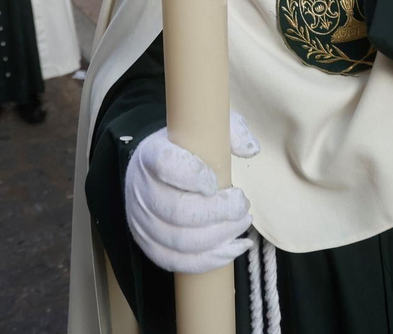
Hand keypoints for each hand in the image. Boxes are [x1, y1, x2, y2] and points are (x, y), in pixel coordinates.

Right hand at [124, 113, 260, 274]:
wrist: (153, 170)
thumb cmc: (186, 150)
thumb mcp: (205, 130)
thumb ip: (230, 131)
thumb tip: (250, 149)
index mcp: (152, 154)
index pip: (166, 165)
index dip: (193, 175)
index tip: (216, 182)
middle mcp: (142, 189)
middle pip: (177, 211)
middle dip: (217, 213)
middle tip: (242, 205)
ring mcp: (142, 221)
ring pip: (180, 240)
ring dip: (219, 236)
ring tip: (242, 223)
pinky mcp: (149, 244)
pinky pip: (178, 262)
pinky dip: (210, 259)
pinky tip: (234, 246)